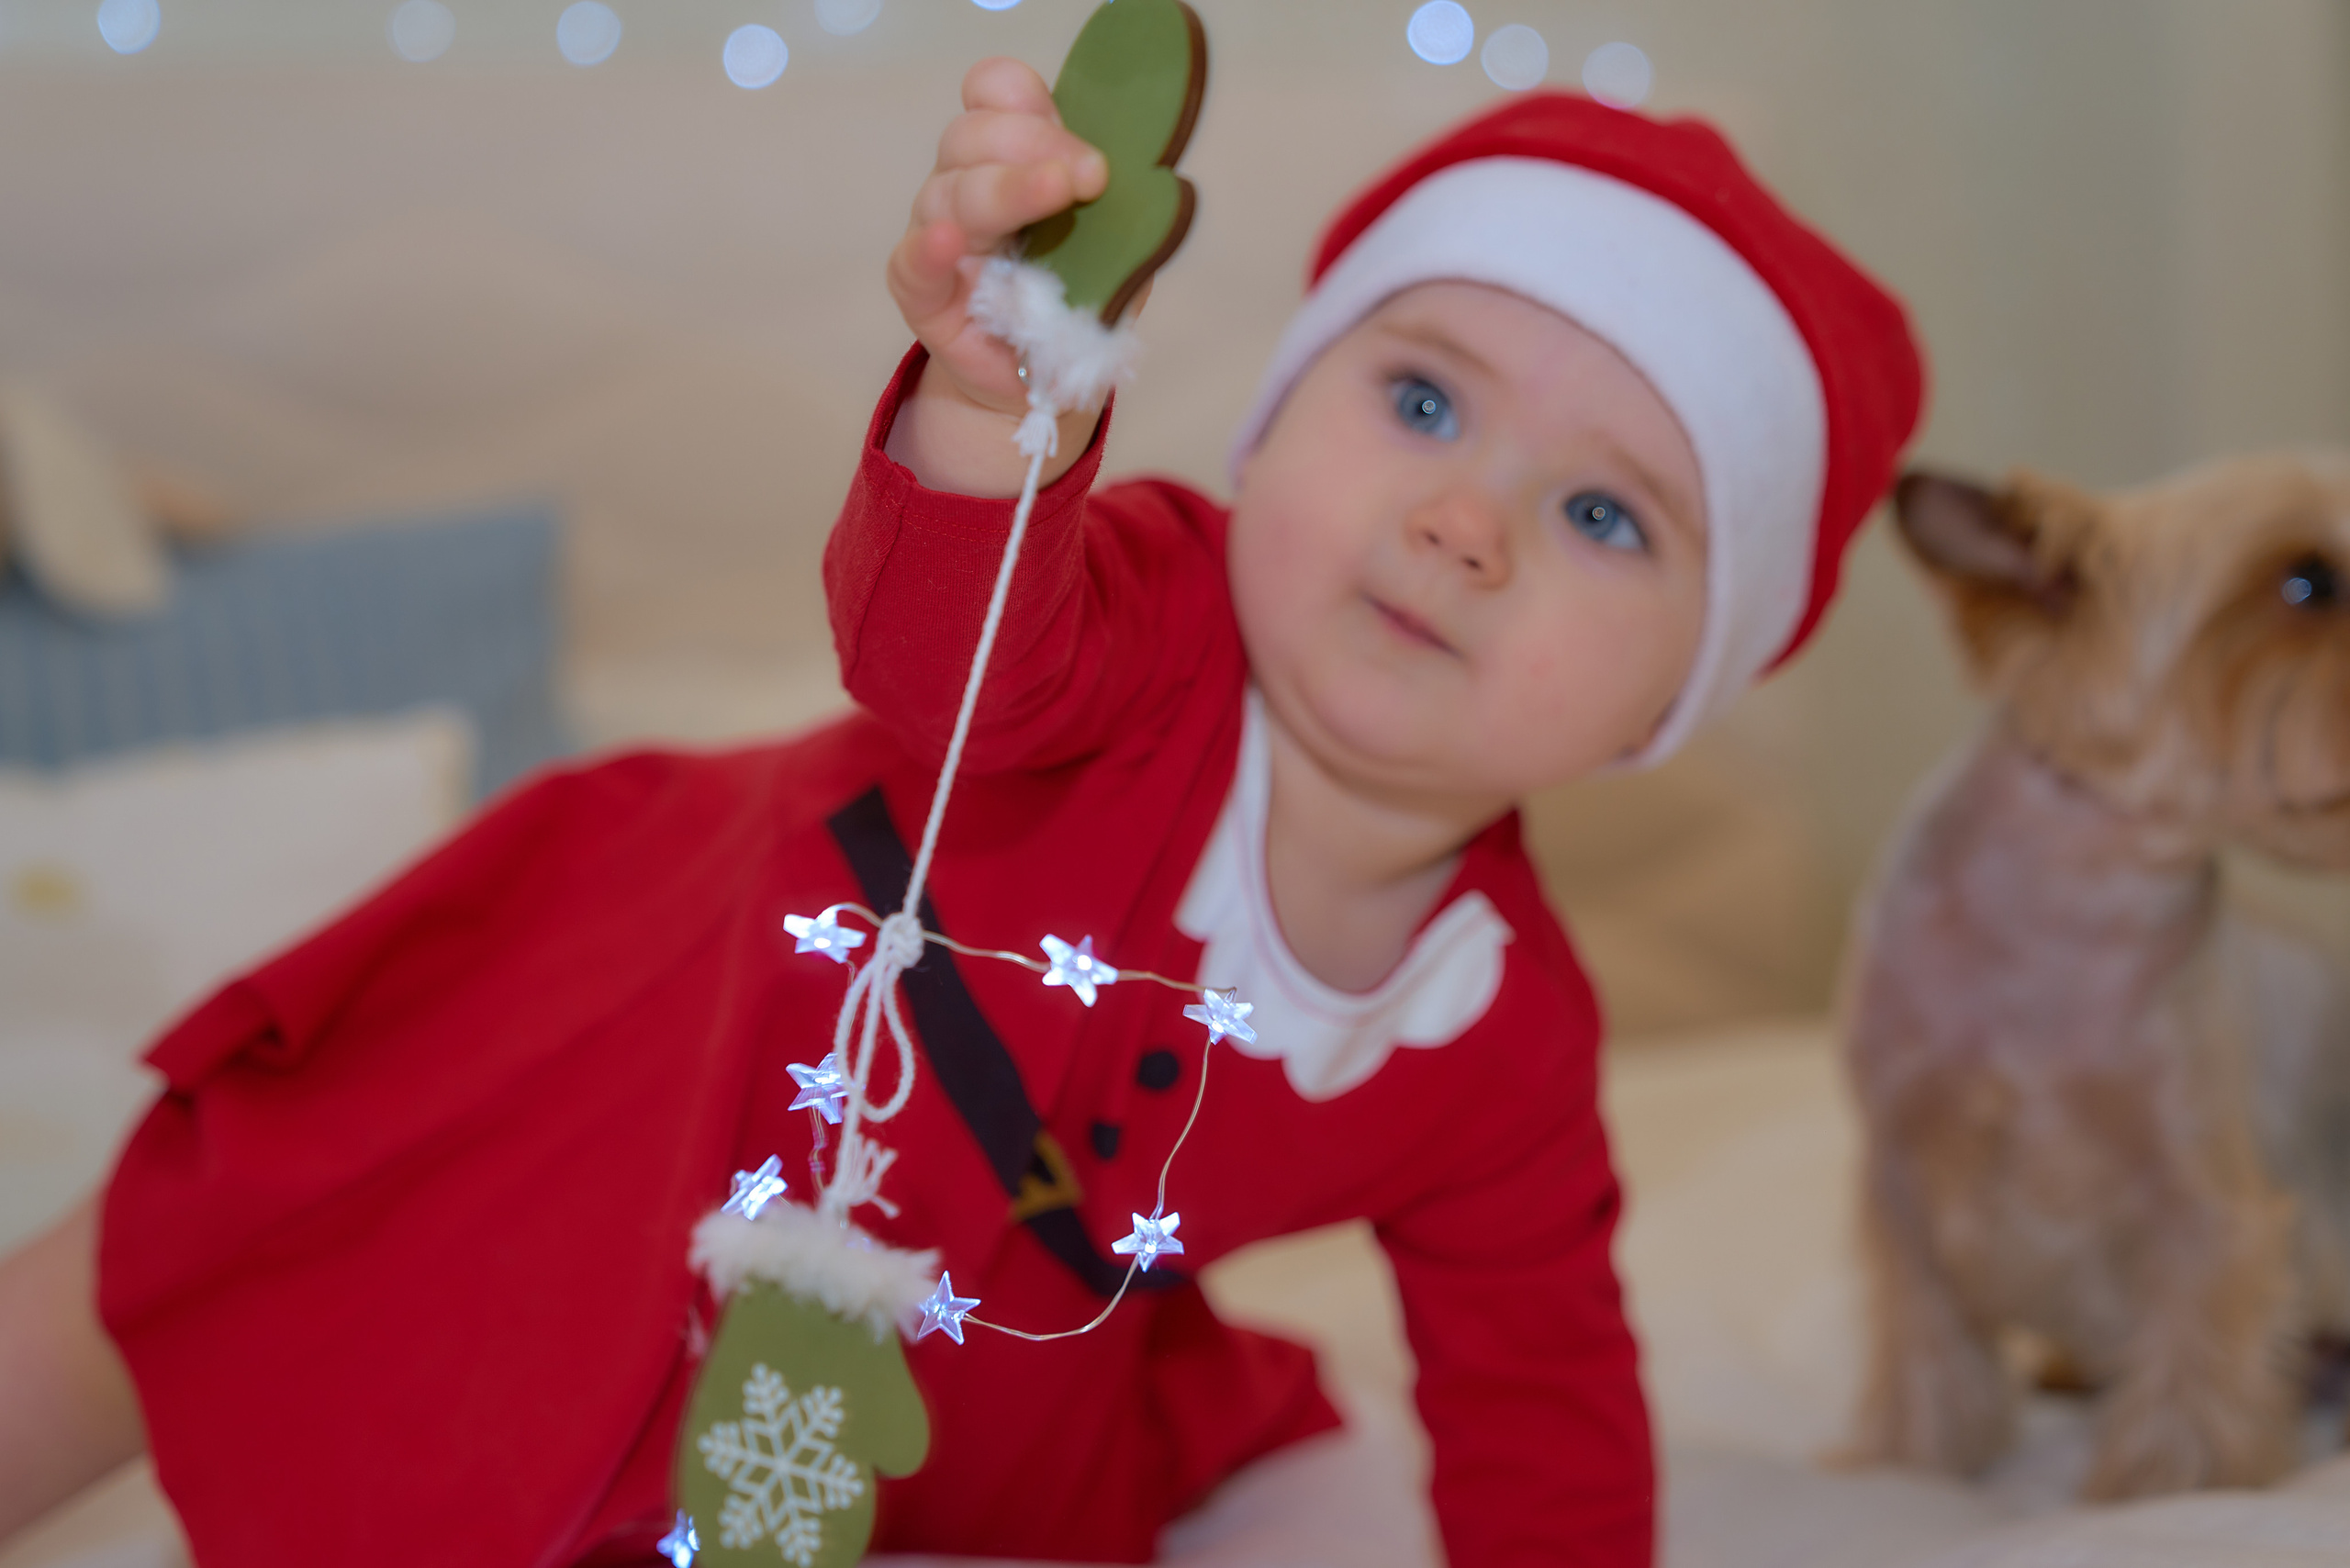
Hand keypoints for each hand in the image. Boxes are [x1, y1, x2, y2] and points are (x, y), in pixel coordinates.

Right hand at [889, 57, 1107, 420]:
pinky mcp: (922, 295)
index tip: (1085, 144)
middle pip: (973, 136)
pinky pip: (911, 265)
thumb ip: (1122, 211)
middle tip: (1092, 176)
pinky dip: (928, 251)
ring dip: (1006, 188)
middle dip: (1036, 144)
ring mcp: (940, 238)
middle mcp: (965, 187)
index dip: (1029, 102)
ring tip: (1054, 194)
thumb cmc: (1076, 303)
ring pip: (951, 191)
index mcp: (1009, 159)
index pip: (994, 94)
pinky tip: (948, 242)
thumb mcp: (1114, 250)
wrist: (1048, 380)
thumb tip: (1156, 185)